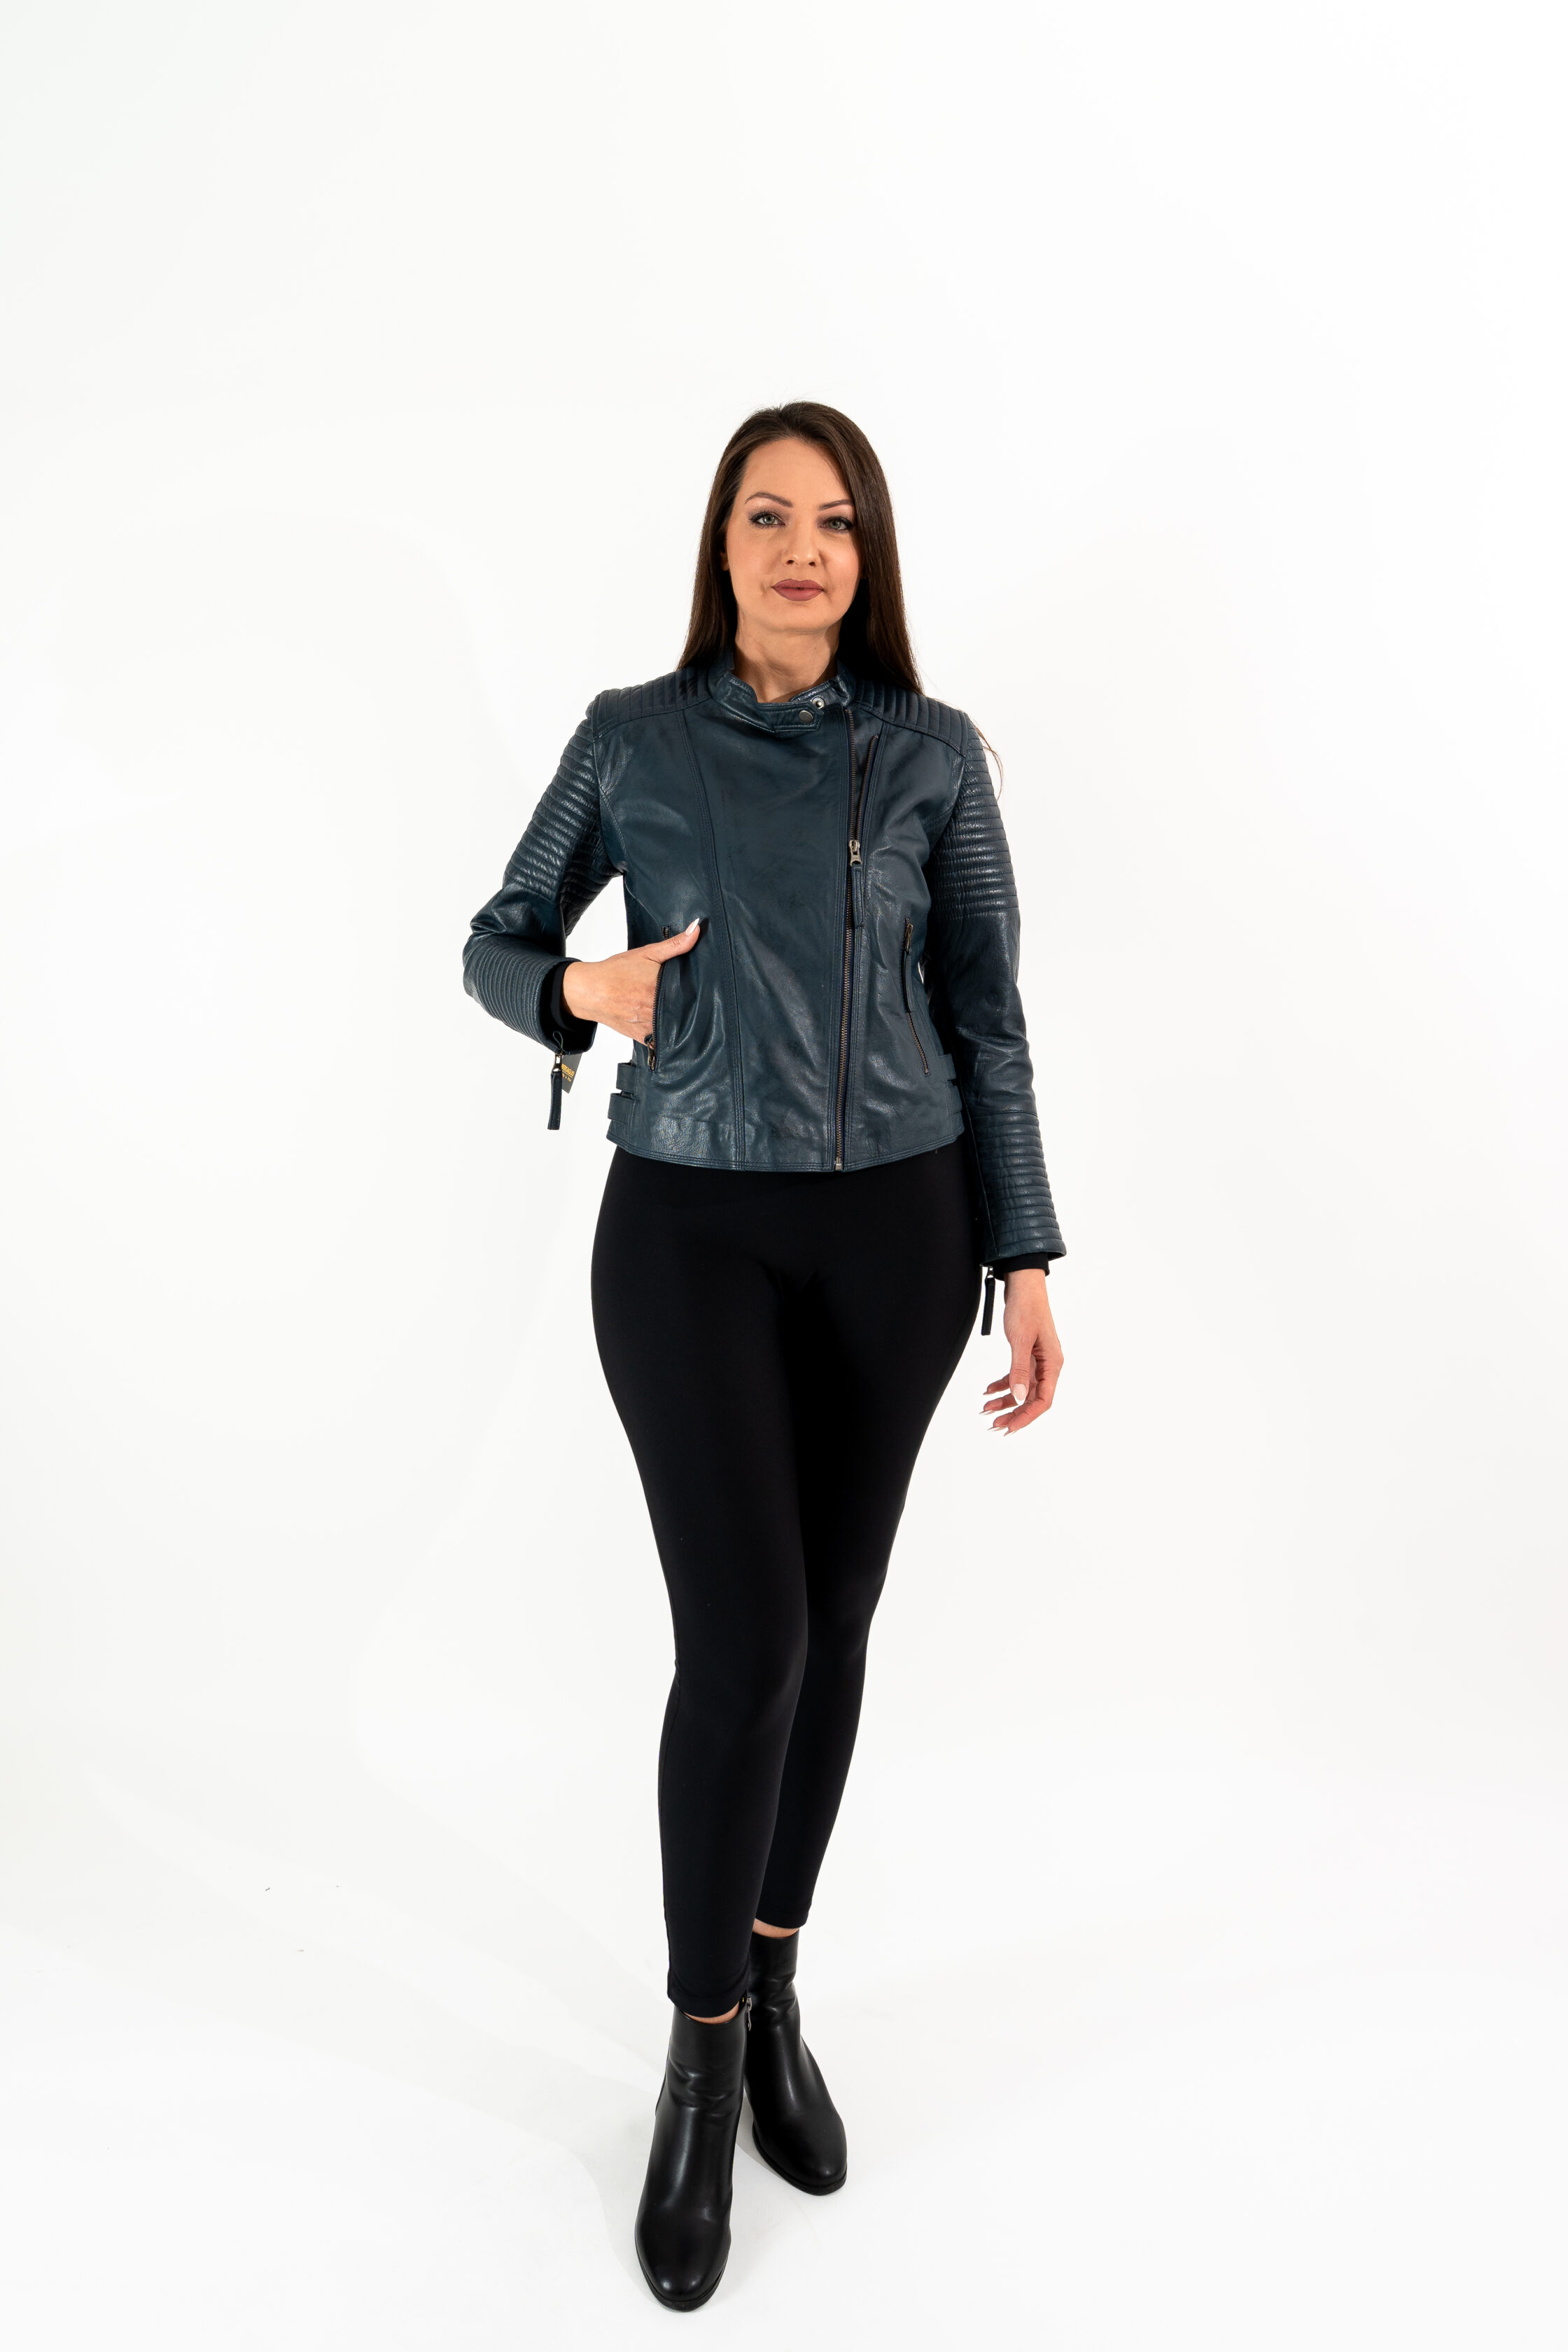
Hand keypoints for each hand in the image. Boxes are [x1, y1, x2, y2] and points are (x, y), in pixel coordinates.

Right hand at [561, 922, 700, 1041]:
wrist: (589, 991)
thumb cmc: (615, 972)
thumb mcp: (646, 954)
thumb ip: (674, 944)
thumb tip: (696, 929)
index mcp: (659, 989)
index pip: (692, 994)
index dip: (699, 992)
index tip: (705, 988)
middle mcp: (655, 1010)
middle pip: (684, 1011)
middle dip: (689, 1005)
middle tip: (694, 999)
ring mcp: (649, 1026)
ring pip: (674, 1026)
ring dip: (678, 1019)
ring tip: (681, 1010)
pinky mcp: (642, 1036)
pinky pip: (660, 1038)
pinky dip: (665, 1031)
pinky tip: (667, 1023)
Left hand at [981, 1268, 1062, 1435]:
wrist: (1023, 1285)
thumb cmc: (1026, 1308)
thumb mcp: (1020, 1340)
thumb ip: (1019, 1370)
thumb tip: (1018, 1397)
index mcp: (1052, 1364)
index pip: (1043, 1400)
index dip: (1026, 1416)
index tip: (1009, 1427)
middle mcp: (1047, 1365)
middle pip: (1032, 1398)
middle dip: (1013, 1413)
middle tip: (994, 1424)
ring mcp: (1038, 1360)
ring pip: (1022, 1389)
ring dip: (1006, 1400)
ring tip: (986, 1409)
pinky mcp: (1027, 1354)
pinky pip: (1016, 1376)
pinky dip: (1003, 1384)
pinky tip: (988, 1389)